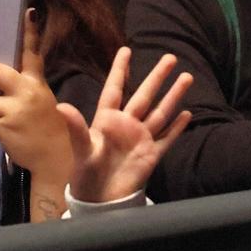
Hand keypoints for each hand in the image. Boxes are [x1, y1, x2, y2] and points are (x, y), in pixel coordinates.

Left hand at [0, 10, 72, 178]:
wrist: (55, 158)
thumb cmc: (46, 127)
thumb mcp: (42, 100)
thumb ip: (24, 87)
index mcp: (37, 83)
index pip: (33, 53)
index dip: (30, 32)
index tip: (28, 12)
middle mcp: (27, 93)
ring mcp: (15, 111)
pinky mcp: (4, 128)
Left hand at [56, 48, 192, 202]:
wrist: (100, 201)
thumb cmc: (85, 174)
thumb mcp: (80, 149)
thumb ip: (75, 127)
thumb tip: (62, 106)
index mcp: (107, 120)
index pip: (115, 89)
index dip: (120, 70)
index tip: (126, 50)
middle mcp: (126, 125)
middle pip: (145, 96)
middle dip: (157, 77)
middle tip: (170, 57)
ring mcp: (140, 139)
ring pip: (160, 113)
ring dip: (173, 96)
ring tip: (187, 77)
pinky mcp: (150, 155)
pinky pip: (166, 138)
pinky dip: (177, 127)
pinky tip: (187, 114)